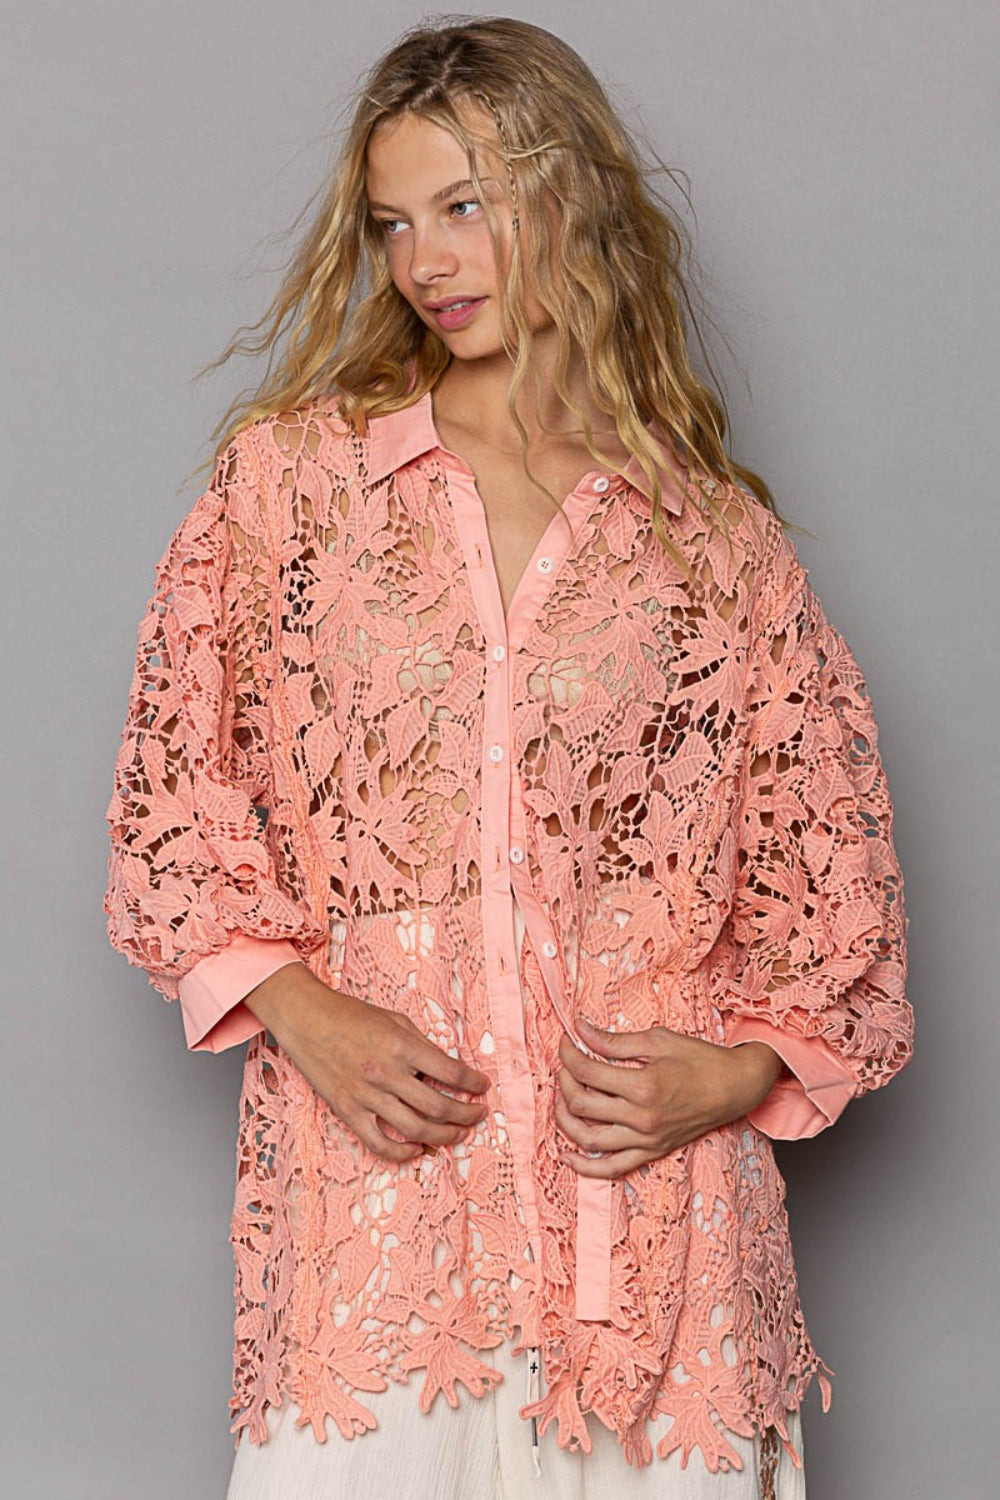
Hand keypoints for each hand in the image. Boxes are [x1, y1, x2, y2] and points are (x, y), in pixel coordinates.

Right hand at [244, 963, 489, 1163]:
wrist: (306, 1019)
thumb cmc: (351, 1015)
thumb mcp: (395, 1020)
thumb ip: (421, 1046)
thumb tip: (447, 1072)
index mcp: (402, 1046)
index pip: (451, 1072)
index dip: (473, 1083)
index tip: (483, 1086)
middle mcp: (386, 1073)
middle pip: (439, 1106)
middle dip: (466, 1115)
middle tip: (479, 1114)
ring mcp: (366, 1095)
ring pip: (415, 1129)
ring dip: (444, 1136)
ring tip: (458, 1134)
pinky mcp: (348, 1111)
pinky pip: (379, 1143)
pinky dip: (401, 1153)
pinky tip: (417, 1149)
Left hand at [556, 1017, 784, 1178]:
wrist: (735, 1087)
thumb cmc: (700, 1059)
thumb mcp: (657, 1040)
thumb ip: (614, 1040)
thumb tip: (580, 1030)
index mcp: (643, 1086)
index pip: (587, 1072)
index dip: (568, 1054)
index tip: (565, 1040)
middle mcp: (641, 1118)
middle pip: (581, 1105)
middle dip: (564, 1081)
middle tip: (565, 1065)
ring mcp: (646, 1140)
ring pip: (588, 1139)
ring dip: (565, 1119)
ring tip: (562, 1099)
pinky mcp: (652, 1152)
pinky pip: (612, 1168)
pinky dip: (585, 1166)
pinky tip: (567, 1154)